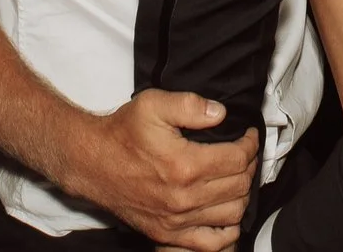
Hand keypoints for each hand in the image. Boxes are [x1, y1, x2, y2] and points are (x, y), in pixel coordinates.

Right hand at [60, 89, 255, 250]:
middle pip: (239, 186)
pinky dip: (227, 231)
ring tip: (235, 177)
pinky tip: (226, 212)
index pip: (237, 159)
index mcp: (185, 166)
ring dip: (241, 194)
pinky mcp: (167, 235)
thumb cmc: (122, 134)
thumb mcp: (152, 105)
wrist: (92, 163)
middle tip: (243, 153)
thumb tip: (220, 113)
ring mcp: (176, 221)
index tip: (248, 135)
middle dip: (248, 166)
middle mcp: (184, 198)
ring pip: (232, 214)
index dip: (250, 144)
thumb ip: (190, 105)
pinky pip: (212, 244)